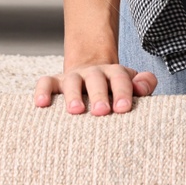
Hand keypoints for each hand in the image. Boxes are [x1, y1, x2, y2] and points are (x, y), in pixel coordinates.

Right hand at [34, 62, 157, 114]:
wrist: (91, 73)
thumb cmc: (114, 88)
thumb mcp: (131, 83)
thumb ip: (144, 83)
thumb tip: (142, 88)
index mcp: (114, 73)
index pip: (120, 78)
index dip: (122, 91)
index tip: (123, 108)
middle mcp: (93, 73)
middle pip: (96, 79)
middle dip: (98, 95)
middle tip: (102, 111)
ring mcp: (73, 77)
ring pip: (72, 81)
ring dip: (73, 94)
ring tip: (75, 110)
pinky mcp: (55, 82)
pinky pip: (46, 82)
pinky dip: (42, 91)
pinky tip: (41, 104)